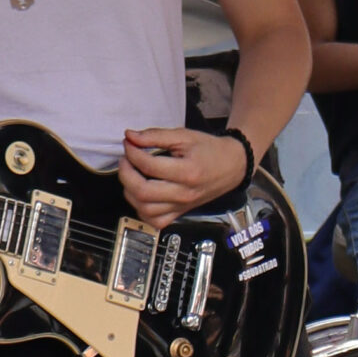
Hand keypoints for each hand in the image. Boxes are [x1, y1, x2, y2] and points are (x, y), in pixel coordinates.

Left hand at [119, 125, 247, 228]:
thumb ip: (155, 136)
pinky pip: (155, 221)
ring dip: (131, 192)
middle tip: (126, 160)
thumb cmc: (210, 151)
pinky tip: (141, 196)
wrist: (232, 166)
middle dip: (126, 173)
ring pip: (145, 210)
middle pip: (143, 192)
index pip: (148, 165)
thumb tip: (131, 137)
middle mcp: (184, 193)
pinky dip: (142, 210)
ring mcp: (182, 206)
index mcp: (187, 172)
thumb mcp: (184, 136)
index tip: (129, 143)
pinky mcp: (180, 212)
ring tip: (132, 176)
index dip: (132, 152)